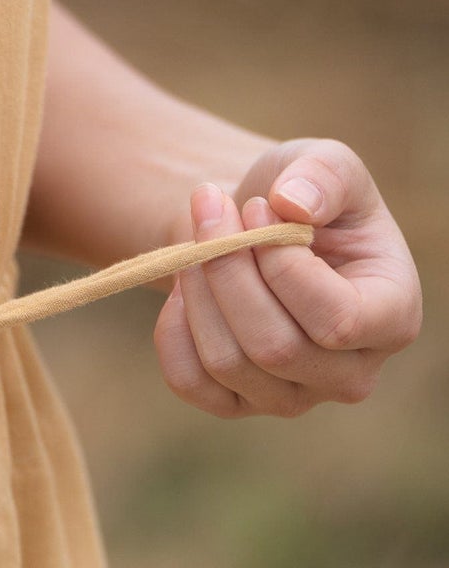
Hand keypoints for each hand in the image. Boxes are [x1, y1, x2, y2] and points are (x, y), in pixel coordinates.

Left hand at [153, 139, 421, 417]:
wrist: (256, 228)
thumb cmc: (300, 198)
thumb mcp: (325, 162)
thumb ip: (324, 173)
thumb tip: (294, 205)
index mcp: (394, 317)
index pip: (337, 321)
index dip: (283, 265)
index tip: (256, 204)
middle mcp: (351, 374)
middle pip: (274, 348)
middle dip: (227, 270)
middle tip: (209, 208)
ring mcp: (294, 398)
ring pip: (227, 363)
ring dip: (198, 289)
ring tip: (197, 238)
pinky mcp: (239, 405)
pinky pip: (190, 382)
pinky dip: (173, 330)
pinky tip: (187, 287)